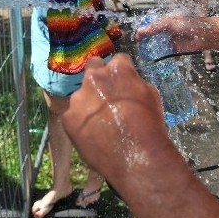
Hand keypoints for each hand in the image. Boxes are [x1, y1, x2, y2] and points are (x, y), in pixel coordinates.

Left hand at [62, 54, 167, 177]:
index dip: (122, 72)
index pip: (118, 59)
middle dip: (100, 77)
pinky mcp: (68, 118)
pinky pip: (73, 114)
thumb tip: (127, 83)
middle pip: (93, 68)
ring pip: (81, 94)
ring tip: (100, 121)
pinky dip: (81, 121)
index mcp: (117, 69)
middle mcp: (93, 78)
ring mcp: (78, 98)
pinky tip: (92, 133)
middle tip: (108, 95)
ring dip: (89, 102)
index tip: (124, 82)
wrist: (136, 158)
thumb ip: (134, 83)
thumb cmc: (150, 126)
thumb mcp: (151, 95)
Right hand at [135, 15, 211, 54]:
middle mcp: (165, 32)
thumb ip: (154, 27)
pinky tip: (153, 60)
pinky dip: (159, 57)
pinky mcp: (175, 51)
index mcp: (164, 23)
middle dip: (145, 43)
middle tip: (139, 49)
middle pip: (151, 38)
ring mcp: (170, 42)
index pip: (149, 27)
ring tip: (144, 56)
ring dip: (151, 51)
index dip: (142, 32)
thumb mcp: (169, 23)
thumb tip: (140, 31)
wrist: (204, 35)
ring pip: (157, 47)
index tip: (137, 39)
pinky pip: (164, 54)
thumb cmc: (189, 24)